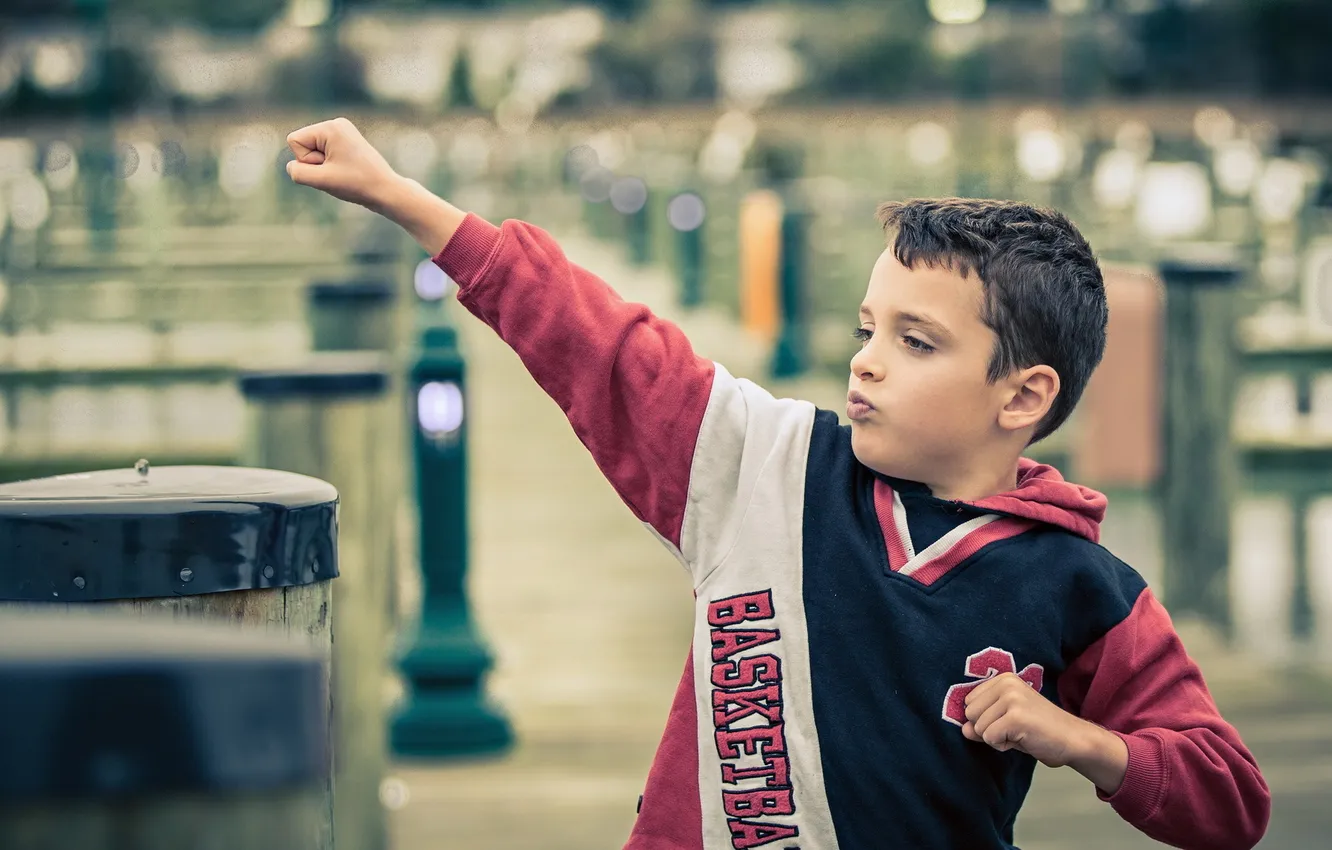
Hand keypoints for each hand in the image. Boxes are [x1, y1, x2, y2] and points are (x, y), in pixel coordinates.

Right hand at [285, 117, 401, 211]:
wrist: (387, 191)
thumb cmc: (356, 184)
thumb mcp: (321, 180)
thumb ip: (298, 172)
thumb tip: (292, 165)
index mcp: (331, 126)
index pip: (294, 140)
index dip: (306, 160)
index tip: (329, 167)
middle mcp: (336, 124)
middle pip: (303, 145)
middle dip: (315, 163)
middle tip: (339, 172)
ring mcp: (342, 132)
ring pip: (312, 152)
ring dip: (323, 167)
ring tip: (344, 173)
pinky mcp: (346, 143)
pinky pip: (323, 155)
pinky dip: (330, 167)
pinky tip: (346, 172)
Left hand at [962, 672, 1127, 791]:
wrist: (1074, 739)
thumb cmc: (1039, 730)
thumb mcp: (1006, 722)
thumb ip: (982, 722)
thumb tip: (963, 729)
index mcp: (1003, 679)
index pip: (969, 702)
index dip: (984, 719)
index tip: (1008, 721)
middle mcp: (1006, 684)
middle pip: (970, 714)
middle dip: (988, 729)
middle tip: (1015, 729)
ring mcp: (1011, 699)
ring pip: (978, 728)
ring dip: (996, 738)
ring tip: (1020, 733)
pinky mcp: (1016, 717)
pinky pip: (989, 738)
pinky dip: (1002, 746)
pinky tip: (1023, 740)